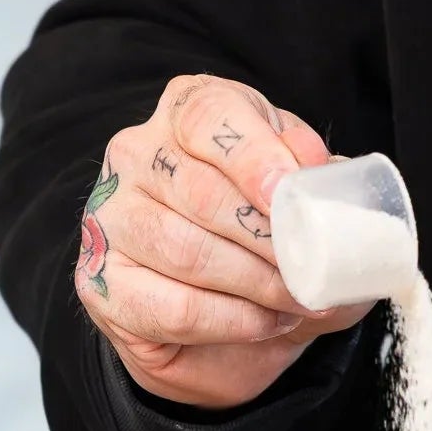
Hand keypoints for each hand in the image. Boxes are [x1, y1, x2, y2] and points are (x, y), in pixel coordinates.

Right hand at [73, 73, 372, 409]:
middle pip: (200, 191)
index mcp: (190, 109)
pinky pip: (169, 306)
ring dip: (255, 282)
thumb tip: (332, 175)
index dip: (253, 155)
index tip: (289, 193)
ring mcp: (110, 217)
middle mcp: (137, 153)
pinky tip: (266, 321)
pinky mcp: (99, 281)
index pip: (210, 117)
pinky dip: (230, 320)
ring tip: (299, 298)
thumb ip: (320, 177)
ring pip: (184, 251)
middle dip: (268, 236)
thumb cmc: (270, 226)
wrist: (229, 307)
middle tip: (314, 266)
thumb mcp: (306, 189)